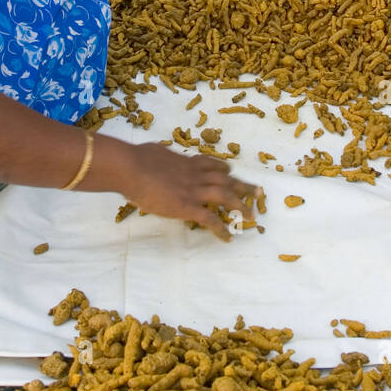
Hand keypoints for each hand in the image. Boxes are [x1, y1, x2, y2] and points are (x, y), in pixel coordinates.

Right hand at [117, 142, 257, 240]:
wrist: (131, 168)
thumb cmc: (135, 158)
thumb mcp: (153, 152)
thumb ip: (159, 155)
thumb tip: (153, 153)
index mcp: (186, 162)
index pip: (210, 164)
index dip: (223, 169)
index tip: (230, 172)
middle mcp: (195, 175)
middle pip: (226, 179)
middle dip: (243, 186)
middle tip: (259, 192)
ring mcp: (193, 190)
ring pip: (225, 197)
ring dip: (241, 206)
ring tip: (251, 217)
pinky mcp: (187, 206)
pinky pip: (209, 219)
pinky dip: (221, 229)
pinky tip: (228, 238)